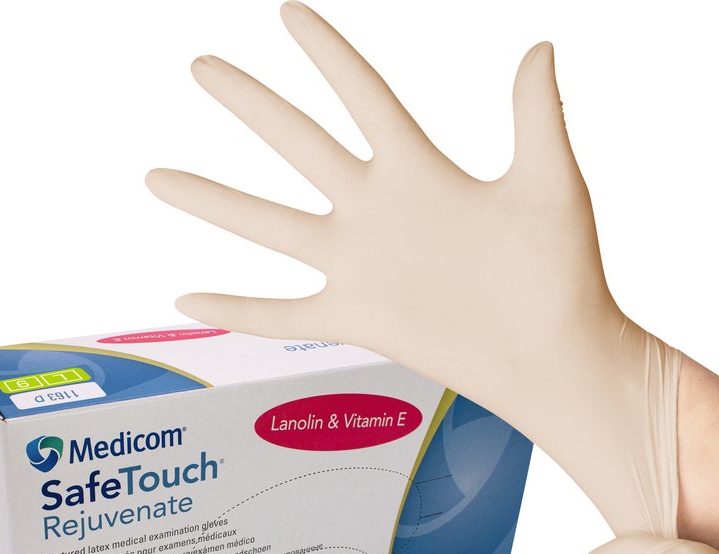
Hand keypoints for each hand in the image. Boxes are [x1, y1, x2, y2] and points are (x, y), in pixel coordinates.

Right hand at [146, 1, 681, 537]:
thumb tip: (539, 47)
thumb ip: (536, 115)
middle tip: (201, 66)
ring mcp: (360, 265)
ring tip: (158, 176)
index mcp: (420, 173)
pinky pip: (280, 315)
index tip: (286, 13)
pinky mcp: (354, 318)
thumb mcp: (550, 183)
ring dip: (214, 200)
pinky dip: (234, 310)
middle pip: (298, 144)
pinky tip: (186, 299)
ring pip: (269, 225)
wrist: (552, 354)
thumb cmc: (561, 273)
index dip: (326, 54)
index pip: (362, 96)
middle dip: (250, 104)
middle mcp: (377, 212)